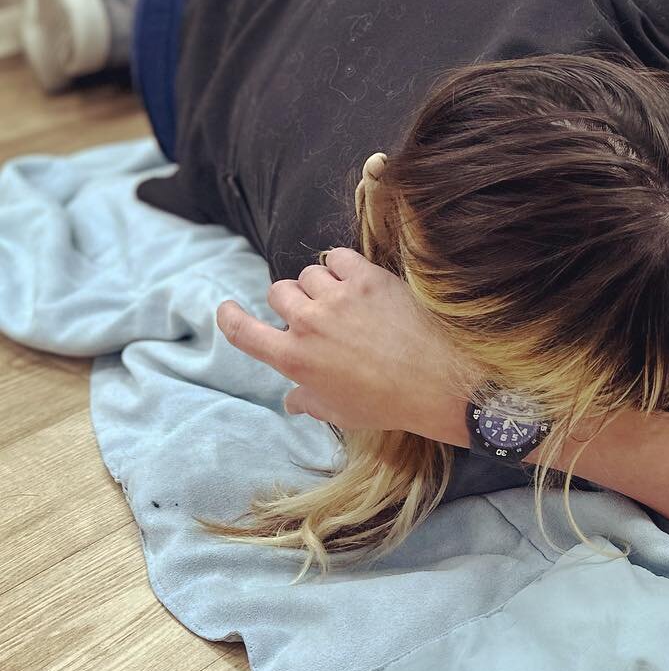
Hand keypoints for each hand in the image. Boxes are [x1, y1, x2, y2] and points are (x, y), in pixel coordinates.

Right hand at [215, 247, 467, 445]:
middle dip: (290, 302)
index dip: (230, 317)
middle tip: (313, 314)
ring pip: (309, 274)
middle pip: (278, 292)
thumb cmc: (388, 404)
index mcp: (294, 359)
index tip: (229, 309)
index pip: (243, 331)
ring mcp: (338, 298)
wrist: (438, 382)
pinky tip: (353, 278)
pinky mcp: (368, 279)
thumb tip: (292, 401)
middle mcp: (309, 323)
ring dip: (319, 285)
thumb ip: (308, 401)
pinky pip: (339, 258)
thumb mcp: (339, 412)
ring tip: (342, 301)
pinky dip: (341, 265)